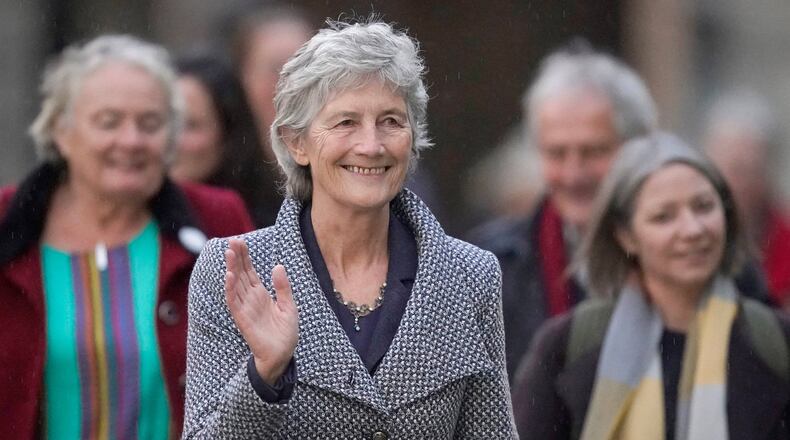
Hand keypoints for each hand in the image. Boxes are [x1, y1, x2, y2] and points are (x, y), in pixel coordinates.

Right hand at [225, 238, 298, 384]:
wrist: (283, 355)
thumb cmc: (285, 333)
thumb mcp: (289, 306)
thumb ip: (283, 287)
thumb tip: (277, 266)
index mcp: (261, 294)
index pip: (250, 271)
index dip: (245, 257)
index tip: (240, 241)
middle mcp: (251, 299)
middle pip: (241, 274)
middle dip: (237, 257)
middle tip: (233, 240)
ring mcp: (245, 308)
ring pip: (235, 284)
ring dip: (232, 269)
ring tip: (229, 253)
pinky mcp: (242, 318)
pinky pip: (234, 301)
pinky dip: (231, 289)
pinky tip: (230, 276)